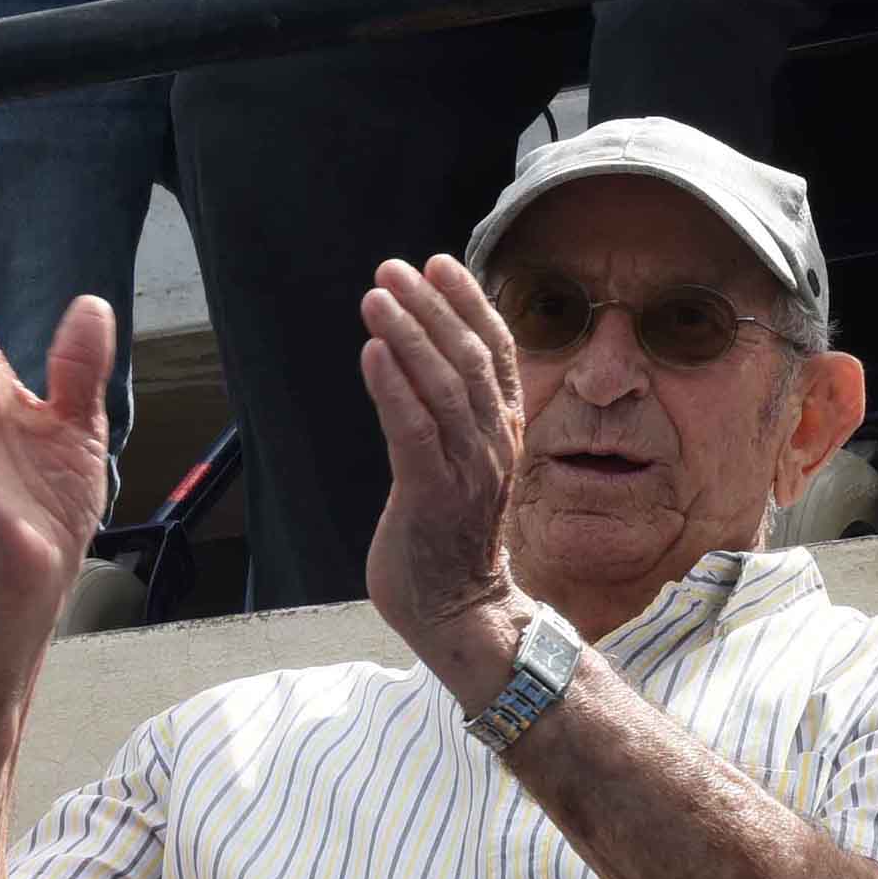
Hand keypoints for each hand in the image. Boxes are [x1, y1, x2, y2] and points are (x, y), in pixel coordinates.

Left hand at [356, 255, 531, 700]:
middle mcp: (492, 445)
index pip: (497, 353)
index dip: (470, 303)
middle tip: (393, 267)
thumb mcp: (462, 469)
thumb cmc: (451, 542)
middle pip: (469, 358)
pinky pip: (413, 431)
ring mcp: (466, 471)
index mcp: (504, 434)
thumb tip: (418, 373)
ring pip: (444, 387)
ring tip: (376, 296)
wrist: (462, 615)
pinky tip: (372, 351)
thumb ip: (449, 423)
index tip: (439, 264)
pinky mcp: (431, 496)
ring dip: (409, 335)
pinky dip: (393, 387)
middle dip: (431, 306)